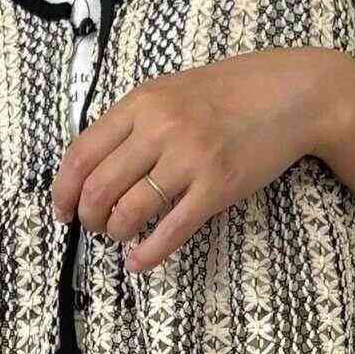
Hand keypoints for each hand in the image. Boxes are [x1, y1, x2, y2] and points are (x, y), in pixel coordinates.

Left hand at [51, 47, 352, 277]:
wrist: (291, 94)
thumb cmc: (229, 94)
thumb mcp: (172, 91)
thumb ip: (134, 122)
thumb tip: (94, 165)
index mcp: (142, 102)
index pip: (82, 154)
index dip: (63, 191)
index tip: (63, 211)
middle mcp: (161, 128)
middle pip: (99, 188)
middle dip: (88, 218)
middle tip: (95, 227)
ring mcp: (190, 158)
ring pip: (130, 212)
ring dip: (116, 233)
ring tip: (121, 236)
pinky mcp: (218, 187)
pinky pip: (171, 230)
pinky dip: (147, 254)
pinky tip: (139, 262)